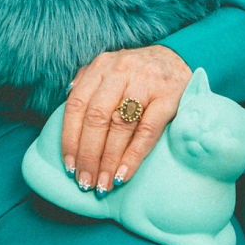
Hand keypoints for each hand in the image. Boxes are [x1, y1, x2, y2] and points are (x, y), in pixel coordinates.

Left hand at [60, 45, 192, 196]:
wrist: (177, 59)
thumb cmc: (137, 73)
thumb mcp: (109, 71)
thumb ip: (88, 87)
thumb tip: (66, 115)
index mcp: (101, 67)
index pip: (77, 104)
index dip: (70, 138)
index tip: (69, 166)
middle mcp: (120, 71)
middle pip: (96, 117)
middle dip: (88, 154)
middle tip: (85, 182)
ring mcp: (144, 82)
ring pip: (120, 125)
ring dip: (109, 160)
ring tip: (104, 185)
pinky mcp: (167, 96)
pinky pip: (147, 130)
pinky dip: (133, 155)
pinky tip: (124, 174)